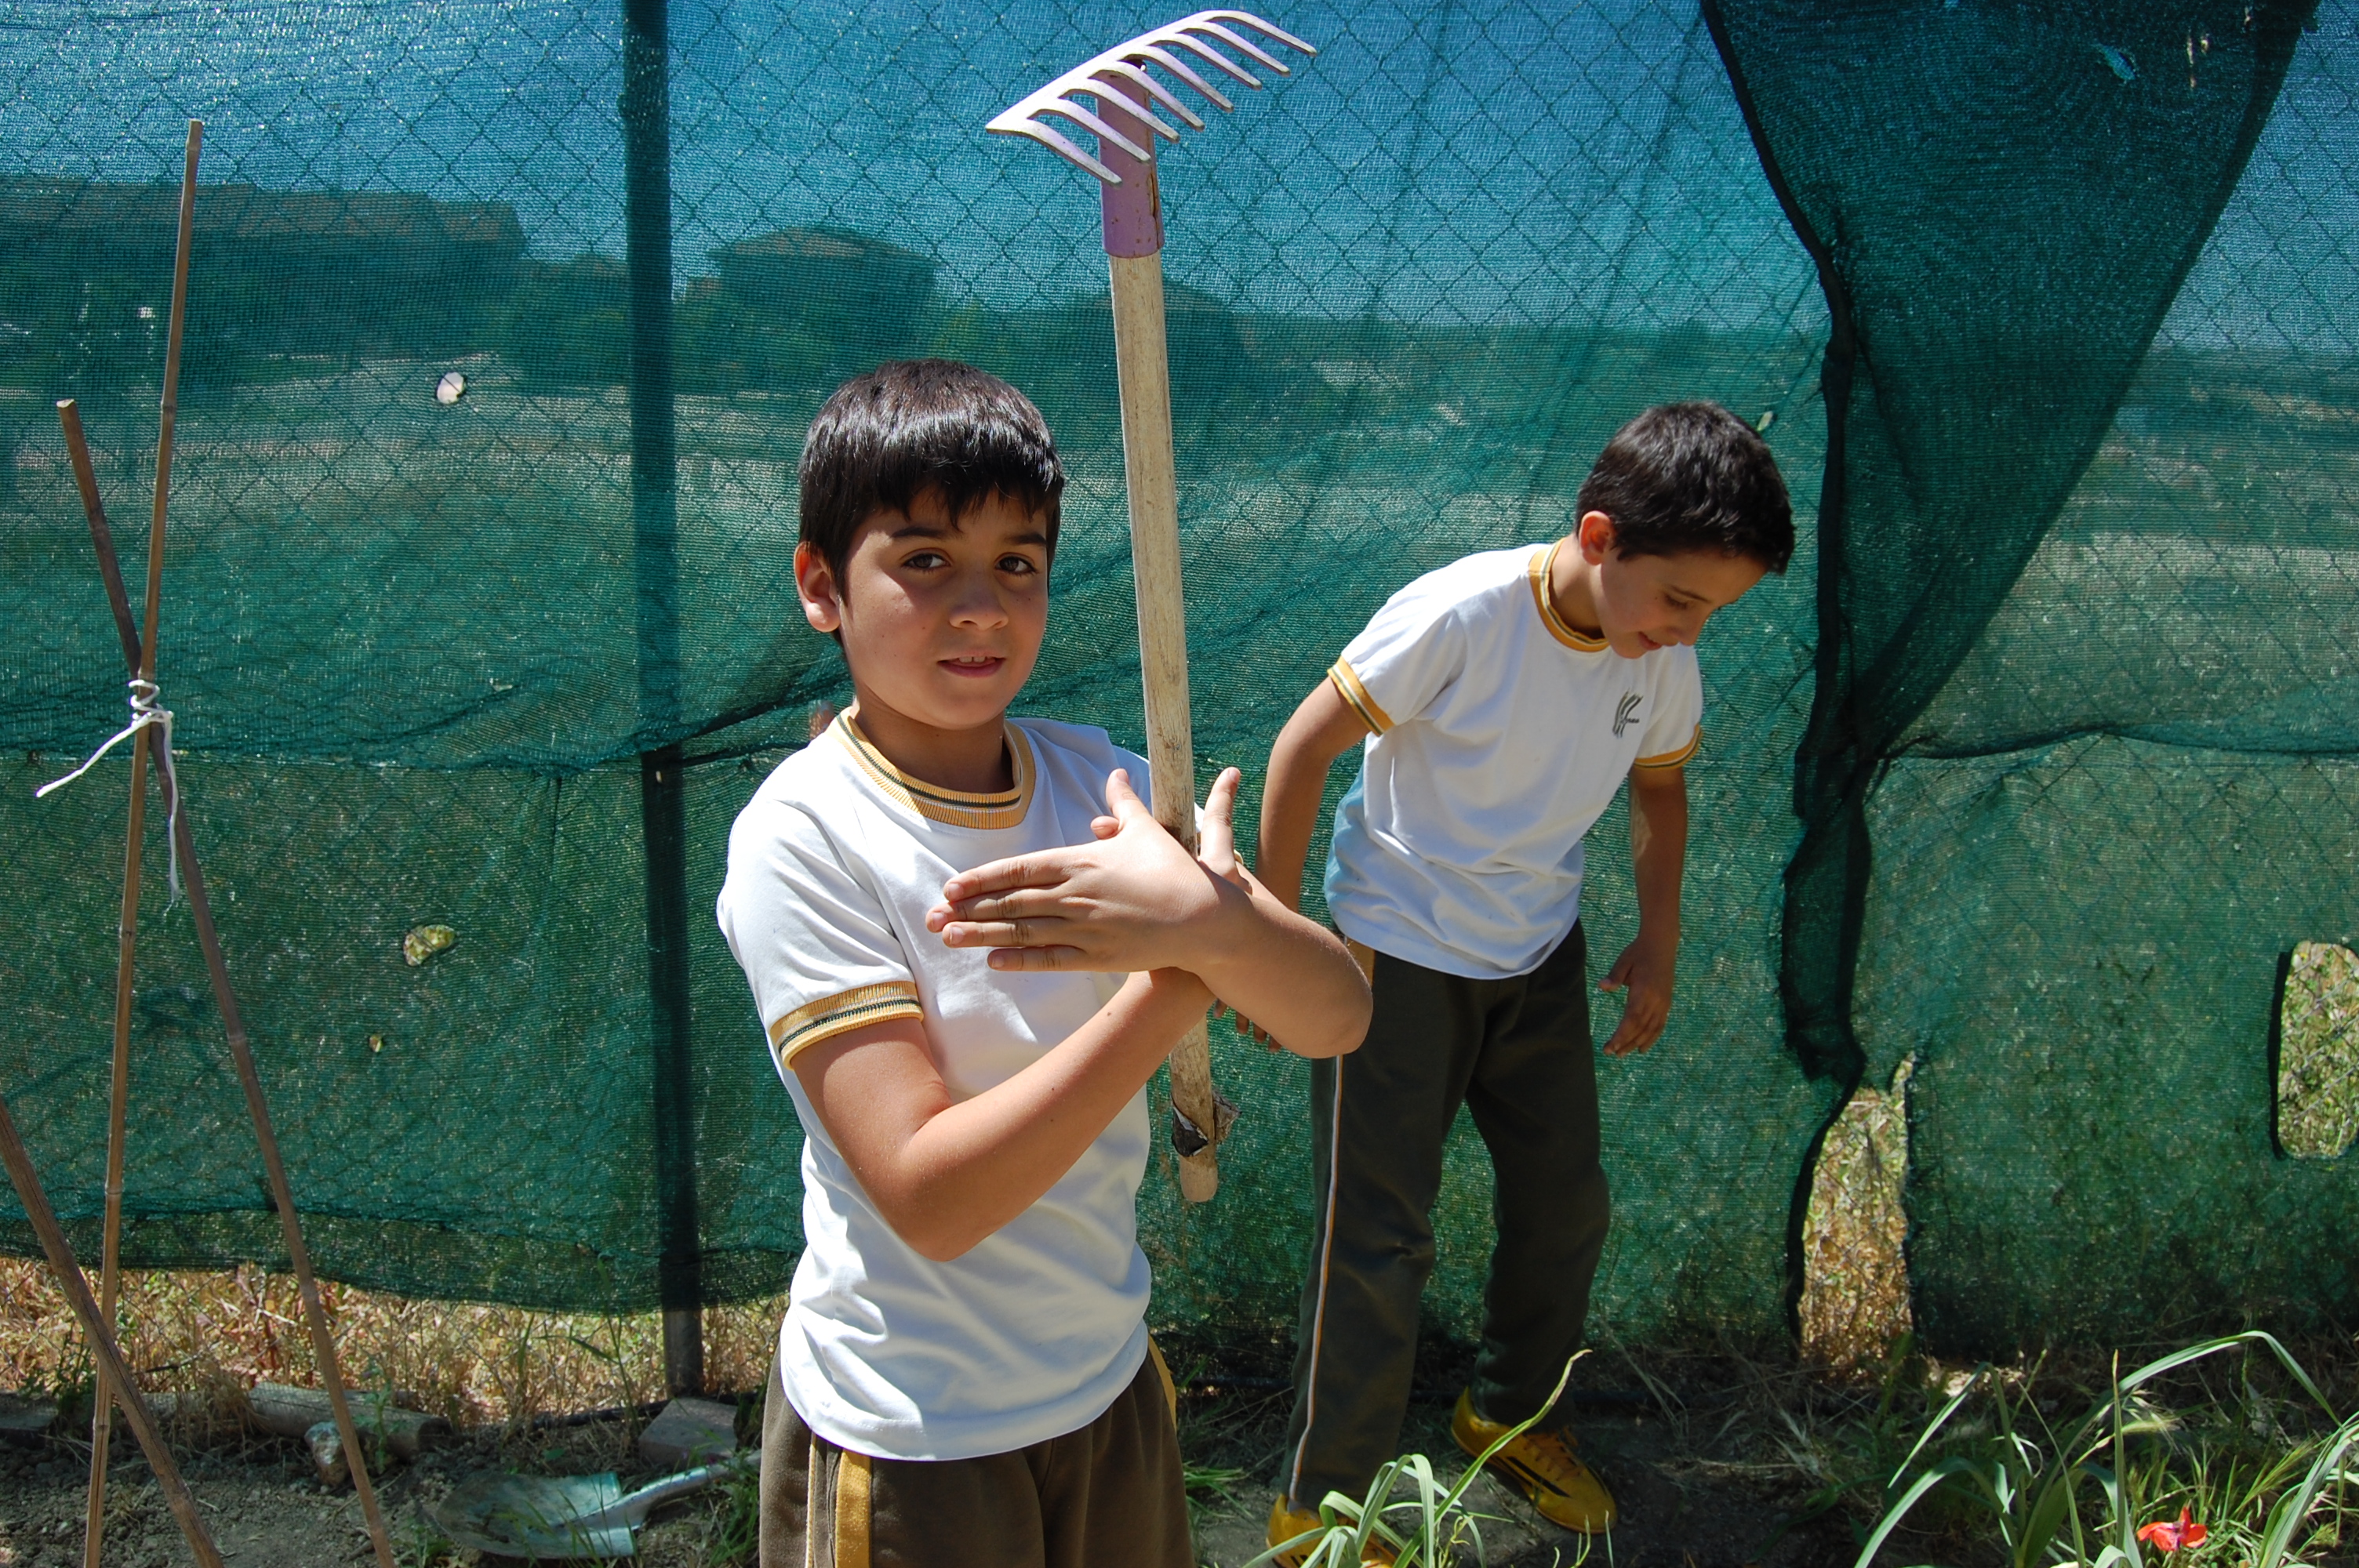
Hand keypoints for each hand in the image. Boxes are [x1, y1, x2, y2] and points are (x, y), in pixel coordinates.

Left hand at [927, 768, 1244, 973]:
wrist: (1204, 917)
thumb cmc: (1174, 871)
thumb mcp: (1147, 830)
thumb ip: (1124, 803)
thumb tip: (1118, 773)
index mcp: (1081, 861)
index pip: (1019, 868)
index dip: (982, 879)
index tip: (952, 886)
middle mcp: (1076, 895)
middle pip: (1012, 902)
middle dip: (969, 909)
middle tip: (933, 916)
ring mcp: (1085, 927)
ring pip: (1023, 932)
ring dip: (983, 935)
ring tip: (949, 938)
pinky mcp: (1098, 956)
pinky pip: (1050, 958)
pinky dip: (1019, 961)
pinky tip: (992, 962)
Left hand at [1598, 933, 1674, 1056]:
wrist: (1661, 944)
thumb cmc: (1638, 952)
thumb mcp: (1624, 961)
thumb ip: (1614, 976)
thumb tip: (1602, 987)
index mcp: (1644, 990)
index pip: (1632, 1018)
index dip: (1622, 1035)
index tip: (1610, 1046)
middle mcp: (1656, 1000)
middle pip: (1641, 1027)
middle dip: (1625, 1042)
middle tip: (1611, 1053)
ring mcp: (1664, 1002)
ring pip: (1651, 1029)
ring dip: (1637, 1043)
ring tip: (1623, 1054)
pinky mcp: (1667, 1002)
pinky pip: (1660, 1024)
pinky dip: (1652, 1038)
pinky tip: (1643, 1047)